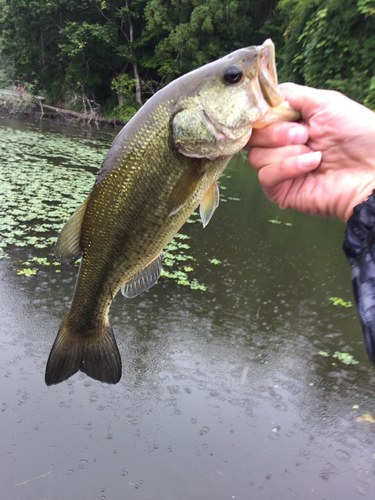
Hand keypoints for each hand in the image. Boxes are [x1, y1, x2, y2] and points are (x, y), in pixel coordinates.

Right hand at [247, 83, 374, 221]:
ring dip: (285, 152)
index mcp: (290, 124)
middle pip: (252, 137)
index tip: (273, 112)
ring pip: (255, 157)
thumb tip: (262, 97)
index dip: (261, 114)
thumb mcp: (325, 102)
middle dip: (275, 133)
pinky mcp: (281, 191)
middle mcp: (282, 147)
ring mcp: (280, 170)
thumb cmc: (359, 136)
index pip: (258, 118)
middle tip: (304, 135)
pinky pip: (266, 176)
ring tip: (314, 154)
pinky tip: (311, 165)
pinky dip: (287, 168)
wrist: (373, 170)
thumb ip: (290, 95)